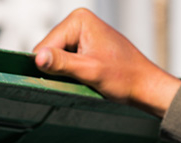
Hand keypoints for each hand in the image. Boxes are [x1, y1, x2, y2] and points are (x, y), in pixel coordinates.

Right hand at [33, 8, 180, 117]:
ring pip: (54, 57)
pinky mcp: (83, 44)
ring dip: (64, 72)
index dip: (49, 67)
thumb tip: (37, 58)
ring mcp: (81, 32)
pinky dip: (70, 72)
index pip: (45, 46)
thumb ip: (61, 63)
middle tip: (79, 78)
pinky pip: (64, 59)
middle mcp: (78, 21)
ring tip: (84, 77)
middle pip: (48, 50)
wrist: (144, 84)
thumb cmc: (124, 76)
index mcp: (79, 20)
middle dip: (58, 69)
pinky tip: (84, 76)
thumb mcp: (89, 71)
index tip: (67, 78)